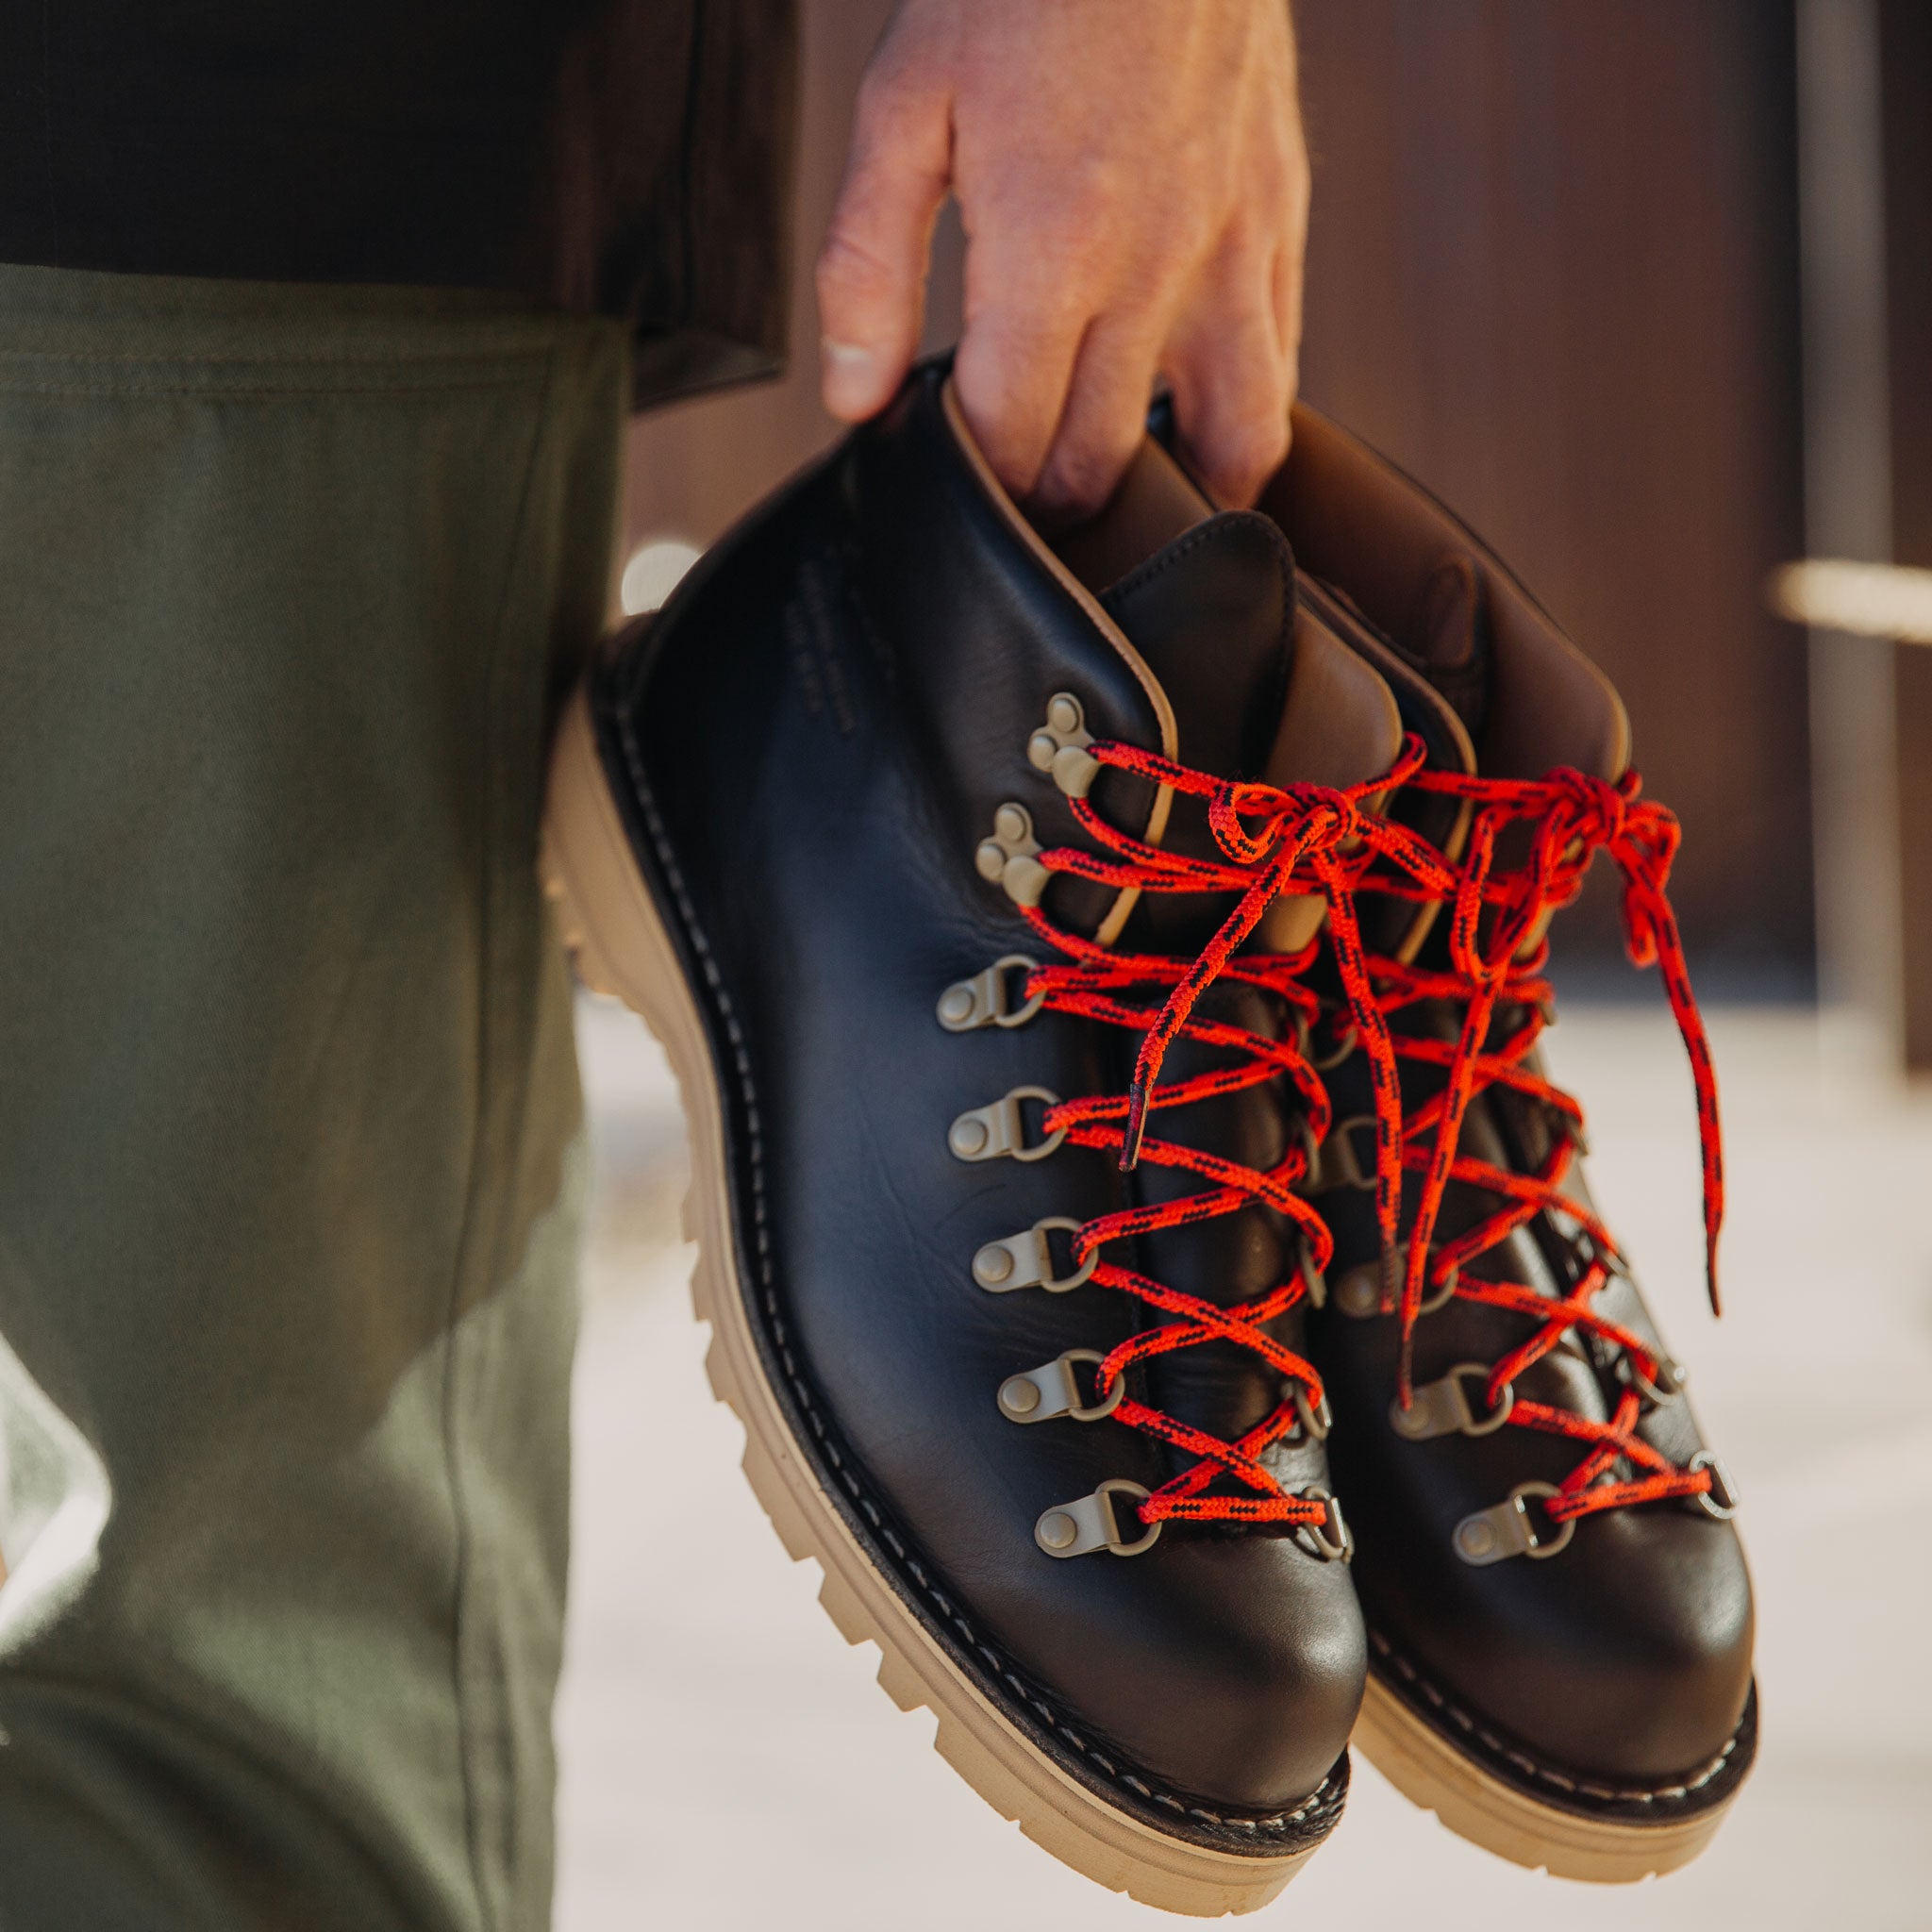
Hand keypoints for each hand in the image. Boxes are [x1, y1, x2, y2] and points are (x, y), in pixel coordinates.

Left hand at [816, 0, 1309, 519]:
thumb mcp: (904, 105)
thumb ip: (868, 266)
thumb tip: (854, 397)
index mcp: (1051, 247)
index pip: (1010, 438)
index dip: (971, 481)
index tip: (948, 475)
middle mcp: (1153, 269)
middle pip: (1101, 464)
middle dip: (1046, 504)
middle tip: (1010, 492)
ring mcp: (1230, 251)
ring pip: (1226, 447)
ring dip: (1166, 496)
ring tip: (1114, 493)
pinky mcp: (1280, 221)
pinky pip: (1281, 370)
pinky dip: (1240, 426)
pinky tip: (1196, 430)